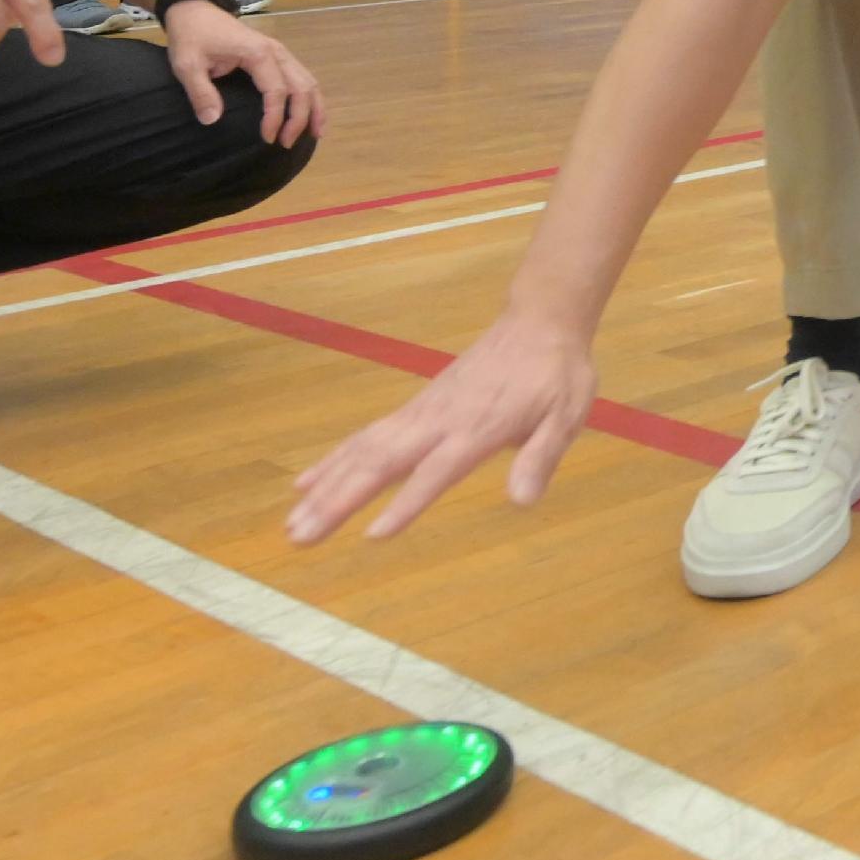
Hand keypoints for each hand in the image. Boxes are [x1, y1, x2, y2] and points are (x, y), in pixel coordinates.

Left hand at [159, 0, 323, 147]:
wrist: (194, 9)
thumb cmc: (191, 35)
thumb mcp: (187, 64)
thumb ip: (200, 92)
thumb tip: (213, 121)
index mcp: (258, 54)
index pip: (277, 91)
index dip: (275, 118)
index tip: (267, 138)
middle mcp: (277, 52)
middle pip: (302, 87)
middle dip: (301, 118)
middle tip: (287, 143)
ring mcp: (279, 52)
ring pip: (308, 80)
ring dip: (314, 107)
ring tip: (314, 133)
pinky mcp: (277, 54)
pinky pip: (302, 76)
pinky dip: (309, 96)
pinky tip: (309, 112)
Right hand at [289, 310, 597, 543]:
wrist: (538, 322)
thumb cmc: (556, 374)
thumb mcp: (566, 416)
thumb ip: (541, 457)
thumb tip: (523, 501)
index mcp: (477, 428)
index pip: (435, 472)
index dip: (406, 503)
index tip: (374, 536)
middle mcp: (438, 420)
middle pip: (380, 463)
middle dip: (338, 502)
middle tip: (300, 538)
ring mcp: (421, 413)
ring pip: (362, 451)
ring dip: (325, 488)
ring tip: (292, 525)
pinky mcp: (414, 409)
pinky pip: (365, 437)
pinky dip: (333, 461)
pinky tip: (305, 485)